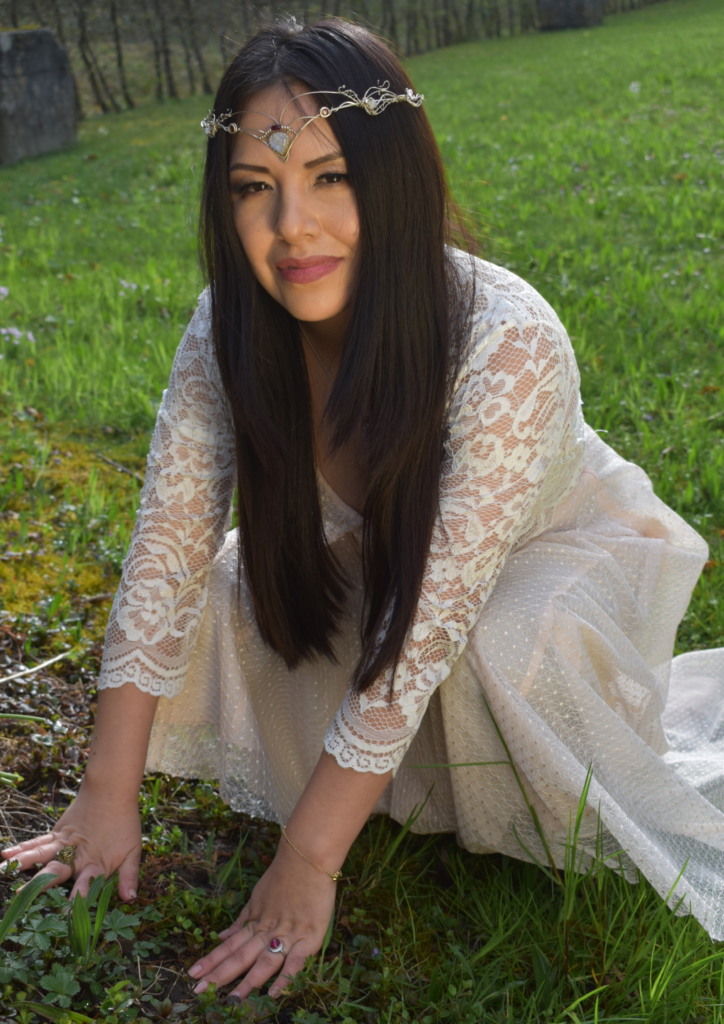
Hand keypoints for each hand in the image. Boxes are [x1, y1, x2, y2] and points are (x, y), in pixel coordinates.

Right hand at [0, 781, 141, 899]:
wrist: (112, 791)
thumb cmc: (125, 823)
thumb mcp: (134, 849)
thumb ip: (129, 874)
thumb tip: (130, 898)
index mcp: (96, 863)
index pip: (88, 881)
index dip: (81, 892)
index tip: (72, 904)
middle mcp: (76, 855)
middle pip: (58, 870)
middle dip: (41, 883)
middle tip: (23, 893)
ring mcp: (64, 843)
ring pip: (42, 853)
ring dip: (23, 863)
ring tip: (6, 870)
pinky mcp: (56, 833)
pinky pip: (37, 842)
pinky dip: (21, 847)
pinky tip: (5, 854)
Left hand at [189, 839, 336, 1000]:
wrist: (307, 857)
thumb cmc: (283, 876)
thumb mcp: (258, 897)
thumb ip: (242, 920)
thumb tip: (221, 937)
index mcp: (255, 922)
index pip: (229, 946)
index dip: (211, 961)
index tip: (192, 974)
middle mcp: (267, 931)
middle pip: (241, 956)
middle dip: (220, 975)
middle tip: (198, 991)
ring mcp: (288, 935)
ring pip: (264, 962)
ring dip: (247, 981)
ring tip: (231, 1000)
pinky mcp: (309, 937)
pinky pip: (295, 962)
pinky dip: (284, 979)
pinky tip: (272, 994)